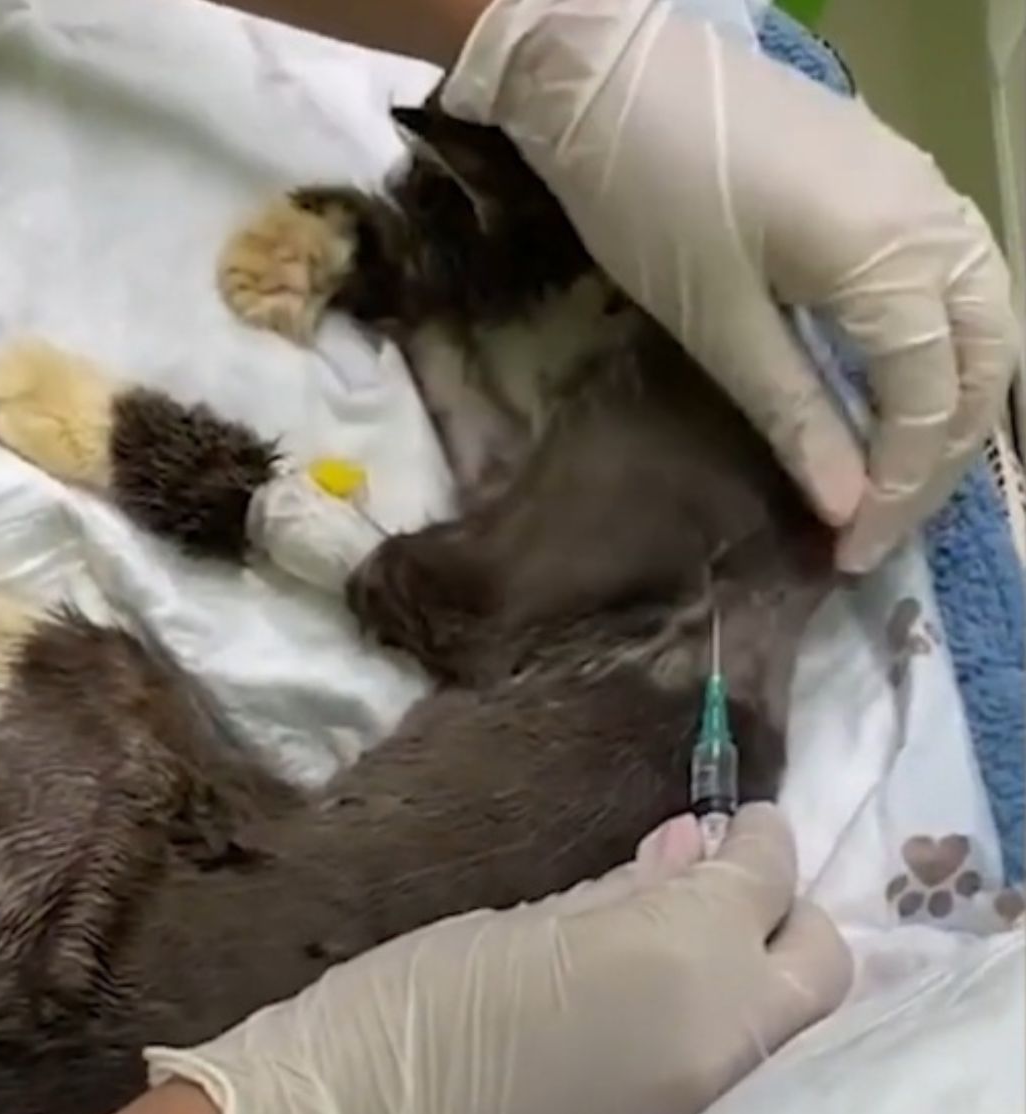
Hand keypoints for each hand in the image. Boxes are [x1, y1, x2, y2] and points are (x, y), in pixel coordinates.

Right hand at [147, 805, 850, 1113]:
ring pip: (798, 1028)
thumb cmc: (414, 1008)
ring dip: (768, 973)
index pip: (764, 878)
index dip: (761, 836)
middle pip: (823, 965)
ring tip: (704, 937)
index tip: (744, 817)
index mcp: (682, 961)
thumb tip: (691, 845)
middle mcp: (730, 1045)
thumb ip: (624, 890)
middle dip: (789, 908)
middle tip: (733, 880)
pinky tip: (677, 1003)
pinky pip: (748, 1076)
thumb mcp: (519, 927)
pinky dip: (735, 1029)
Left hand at [441, 0, 1019, 572]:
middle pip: (982, 363)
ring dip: (953, 404)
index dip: (900, 490)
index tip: (852, 553)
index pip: (928, 401)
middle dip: (941, 456)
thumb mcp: (717, 321)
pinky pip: (958, 277)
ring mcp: (924, 188)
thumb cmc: (649, 196)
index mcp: (893, 257)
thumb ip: (793, 410)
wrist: (613, 74)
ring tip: (899, 474)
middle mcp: (936, 219)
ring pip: (985, 317)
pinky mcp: (896, 177)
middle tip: (882, 523)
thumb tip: (845, 503)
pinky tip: (903, 387)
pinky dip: (944, 348)